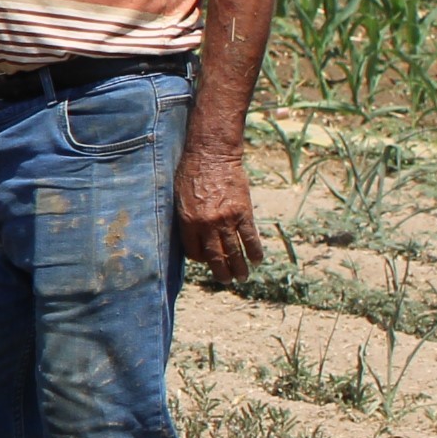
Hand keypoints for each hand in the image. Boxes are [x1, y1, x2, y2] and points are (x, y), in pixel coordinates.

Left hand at [176, 141, 263, 285]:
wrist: (212, 156)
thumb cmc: (190, 174)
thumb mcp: (179, 199)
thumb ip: (187, 220)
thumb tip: (194, 238)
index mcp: (188, 223)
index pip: (194, 252)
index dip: (200, 259)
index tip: (205, 259)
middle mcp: (207, 225)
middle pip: (215, 257)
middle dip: (221, 272)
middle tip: (227, 281)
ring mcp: (227, 220)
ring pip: (234, 251)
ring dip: (239, 267)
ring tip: (242, 278)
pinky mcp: (243, 213)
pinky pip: (250, 237)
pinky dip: (254, 251)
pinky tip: (257, 260)